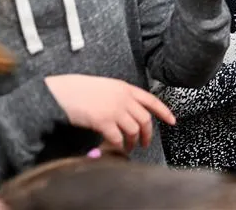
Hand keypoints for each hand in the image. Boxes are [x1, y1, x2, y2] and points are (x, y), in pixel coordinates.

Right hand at [45, 75, 174, 152]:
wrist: (63, 92)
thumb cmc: (81, 89)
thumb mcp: (106, 87)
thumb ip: (120, 97)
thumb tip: (129, 112)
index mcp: (126, 88)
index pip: (152, 100)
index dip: (164, 112)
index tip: (172, 121)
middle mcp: (123, 98)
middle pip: (145, 119)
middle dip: (148, 134)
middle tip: (145, 143)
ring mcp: (114, 110)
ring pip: (133, 130)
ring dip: (133, 142)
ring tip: (129, 147)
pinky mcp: (103, 121)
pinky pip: (117, 138)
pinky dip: (118, 145)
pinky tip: (115, 147)